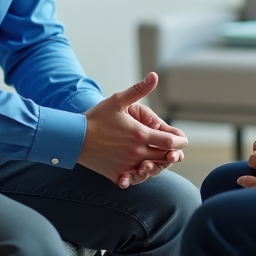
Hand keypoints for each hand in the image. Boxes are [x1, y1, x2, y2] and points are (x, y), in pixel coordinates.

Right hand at [78, 73, 187, 188]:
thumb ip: (139, 89)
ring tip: (161, 159)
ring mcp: (127, 165)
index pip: (170, 141)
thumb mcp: (118, 100)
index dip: (180, 141)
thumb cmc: (96, 117)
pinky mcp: (117, 175)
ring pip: (152, 170)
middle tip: (175, 151)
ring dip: (159, 165)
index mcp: (140, 134)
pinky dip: (141, 176)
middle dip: (173, 154)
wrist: (74, 138)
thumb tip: (154, 75)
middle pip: (164, 157)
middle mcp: (136, 153)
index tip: (181, 139)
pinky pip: (135, 179)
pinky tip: (141, 169)